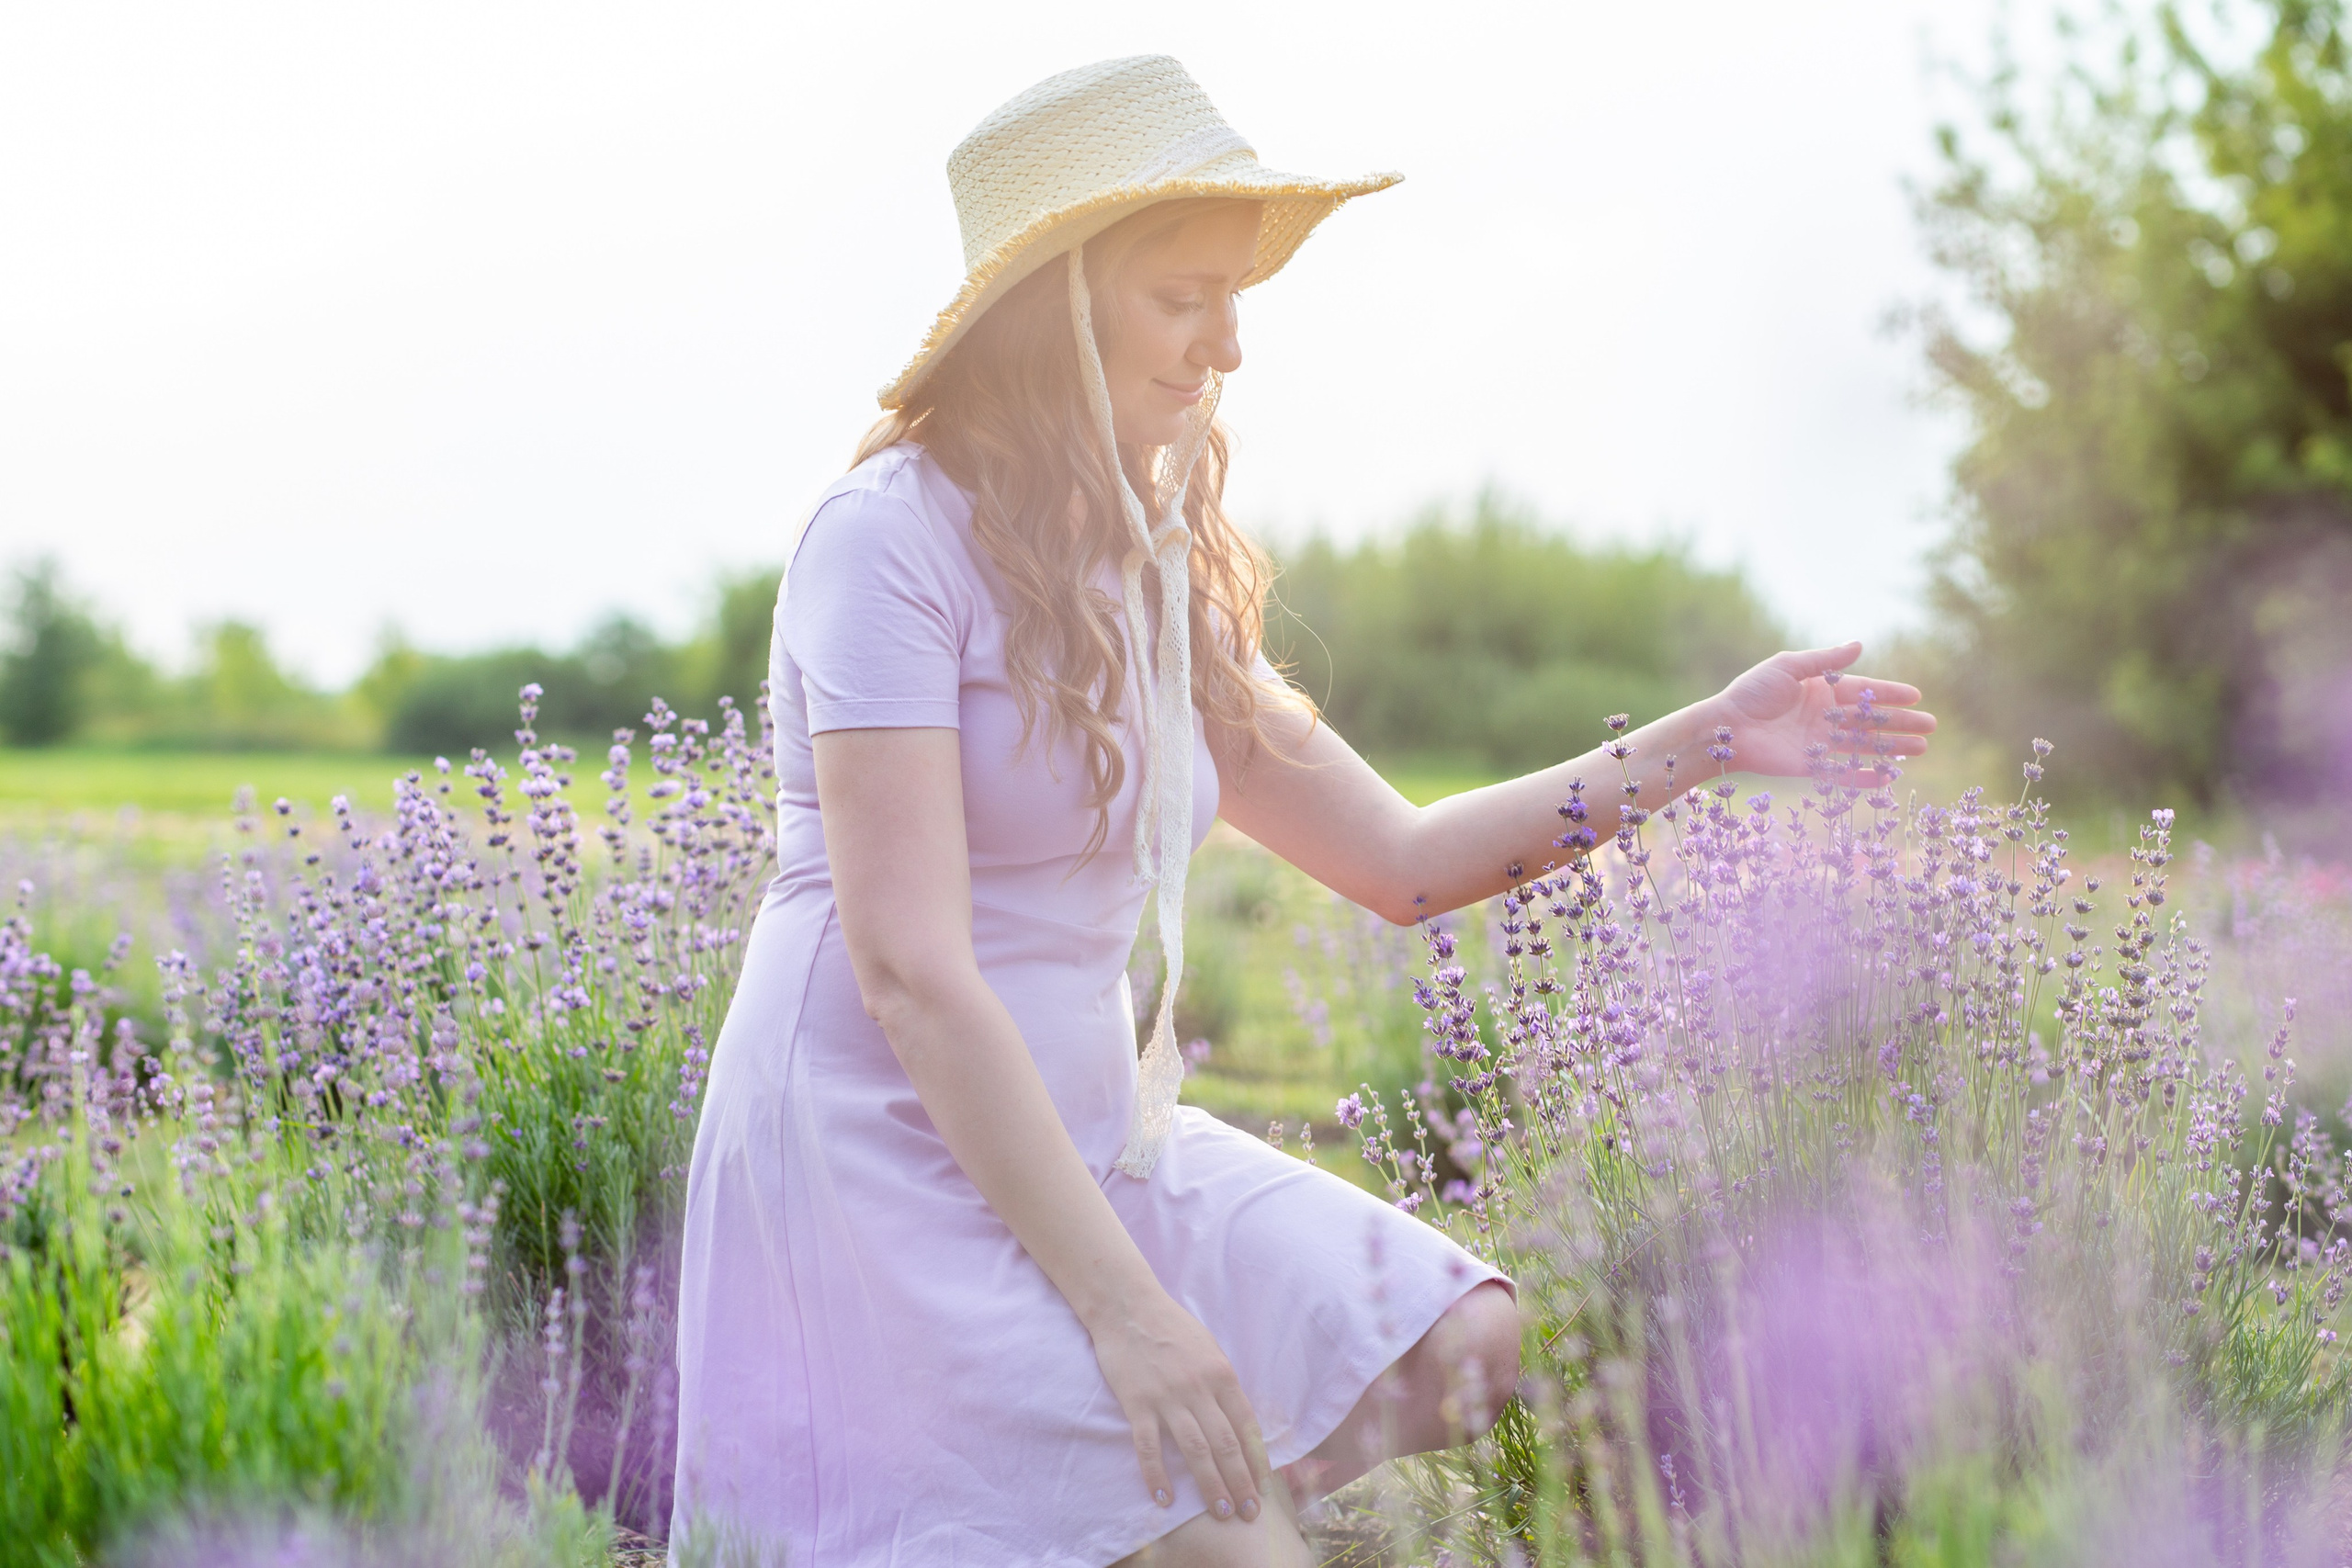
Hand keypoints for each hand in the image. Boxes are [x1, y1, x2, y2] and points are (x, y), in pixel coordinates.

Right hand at [1087, 1290, 1269, 1522]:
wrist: (1127, 1306)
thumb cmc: (1171, 1327)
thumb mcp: (1209, 1349)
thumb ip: (1222, 1385)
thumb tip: (1238, 1423)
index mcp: (1221, 1375)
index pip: (1246, 1426)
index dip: (1257, 1461)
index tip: (1263, 1487)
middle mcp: (1199, 1388)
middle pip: (1226, 1444)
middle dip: (1240, 1482)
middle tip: (1248, 1514)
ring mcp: (1167, 1397)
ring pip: (1195, 1450)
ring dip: (1211, 1485)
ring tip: (1221, 1513)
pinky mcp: (1137, 1403)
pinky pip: (1149, 1446)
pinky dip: (1156, 1474)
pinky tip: (1164, 1498)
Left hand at [1706, 642, 1935, 784]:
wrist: (1723, 729)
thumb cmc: (1751, 692)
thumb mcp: (1787, 667)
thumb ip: (1825, 660)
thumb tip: (1860, 644)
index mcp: (1821, 690)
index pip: (1864, 692)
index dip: (1890, 694)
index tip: (1917, 696)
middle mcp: (1824, 717)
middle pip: (1870, 720)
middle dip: (1900, 723)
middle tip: (1930, 726)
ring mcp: (1819, 743)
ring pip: (1863, 746)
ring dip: (1891, 748)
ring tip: (1921, 749)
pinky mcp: (1809, 767)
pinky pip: (1842, 774)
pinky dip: (1864, 777)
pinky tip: (1887, 777)